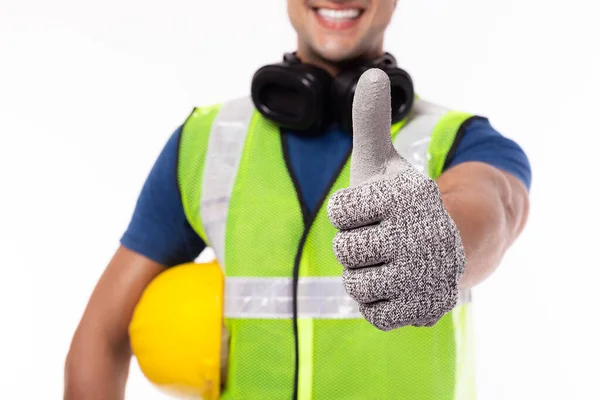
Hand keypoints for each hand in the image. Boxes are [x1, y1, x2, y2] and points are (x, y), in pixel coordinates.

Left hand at [327, 69, 465, 330]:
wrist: (466, 238)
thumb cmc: (411, 201)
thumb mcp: (389, 161)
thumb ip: (371, 123)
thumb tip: (371, 76)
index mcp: (403, 197)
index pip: (339, 212)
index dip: (350, 212)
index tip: (374, 208)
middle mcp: (415, 236)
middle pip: (346, 252)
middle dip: (358, 243)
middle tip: (382, 237)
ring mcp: (422, 276)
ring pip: (356, 286)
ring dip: (366, 273)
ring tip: (387, 260)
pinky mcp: (424, 308)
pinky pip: (375, 314)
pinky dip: (378, 302)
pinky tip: (393, 283)